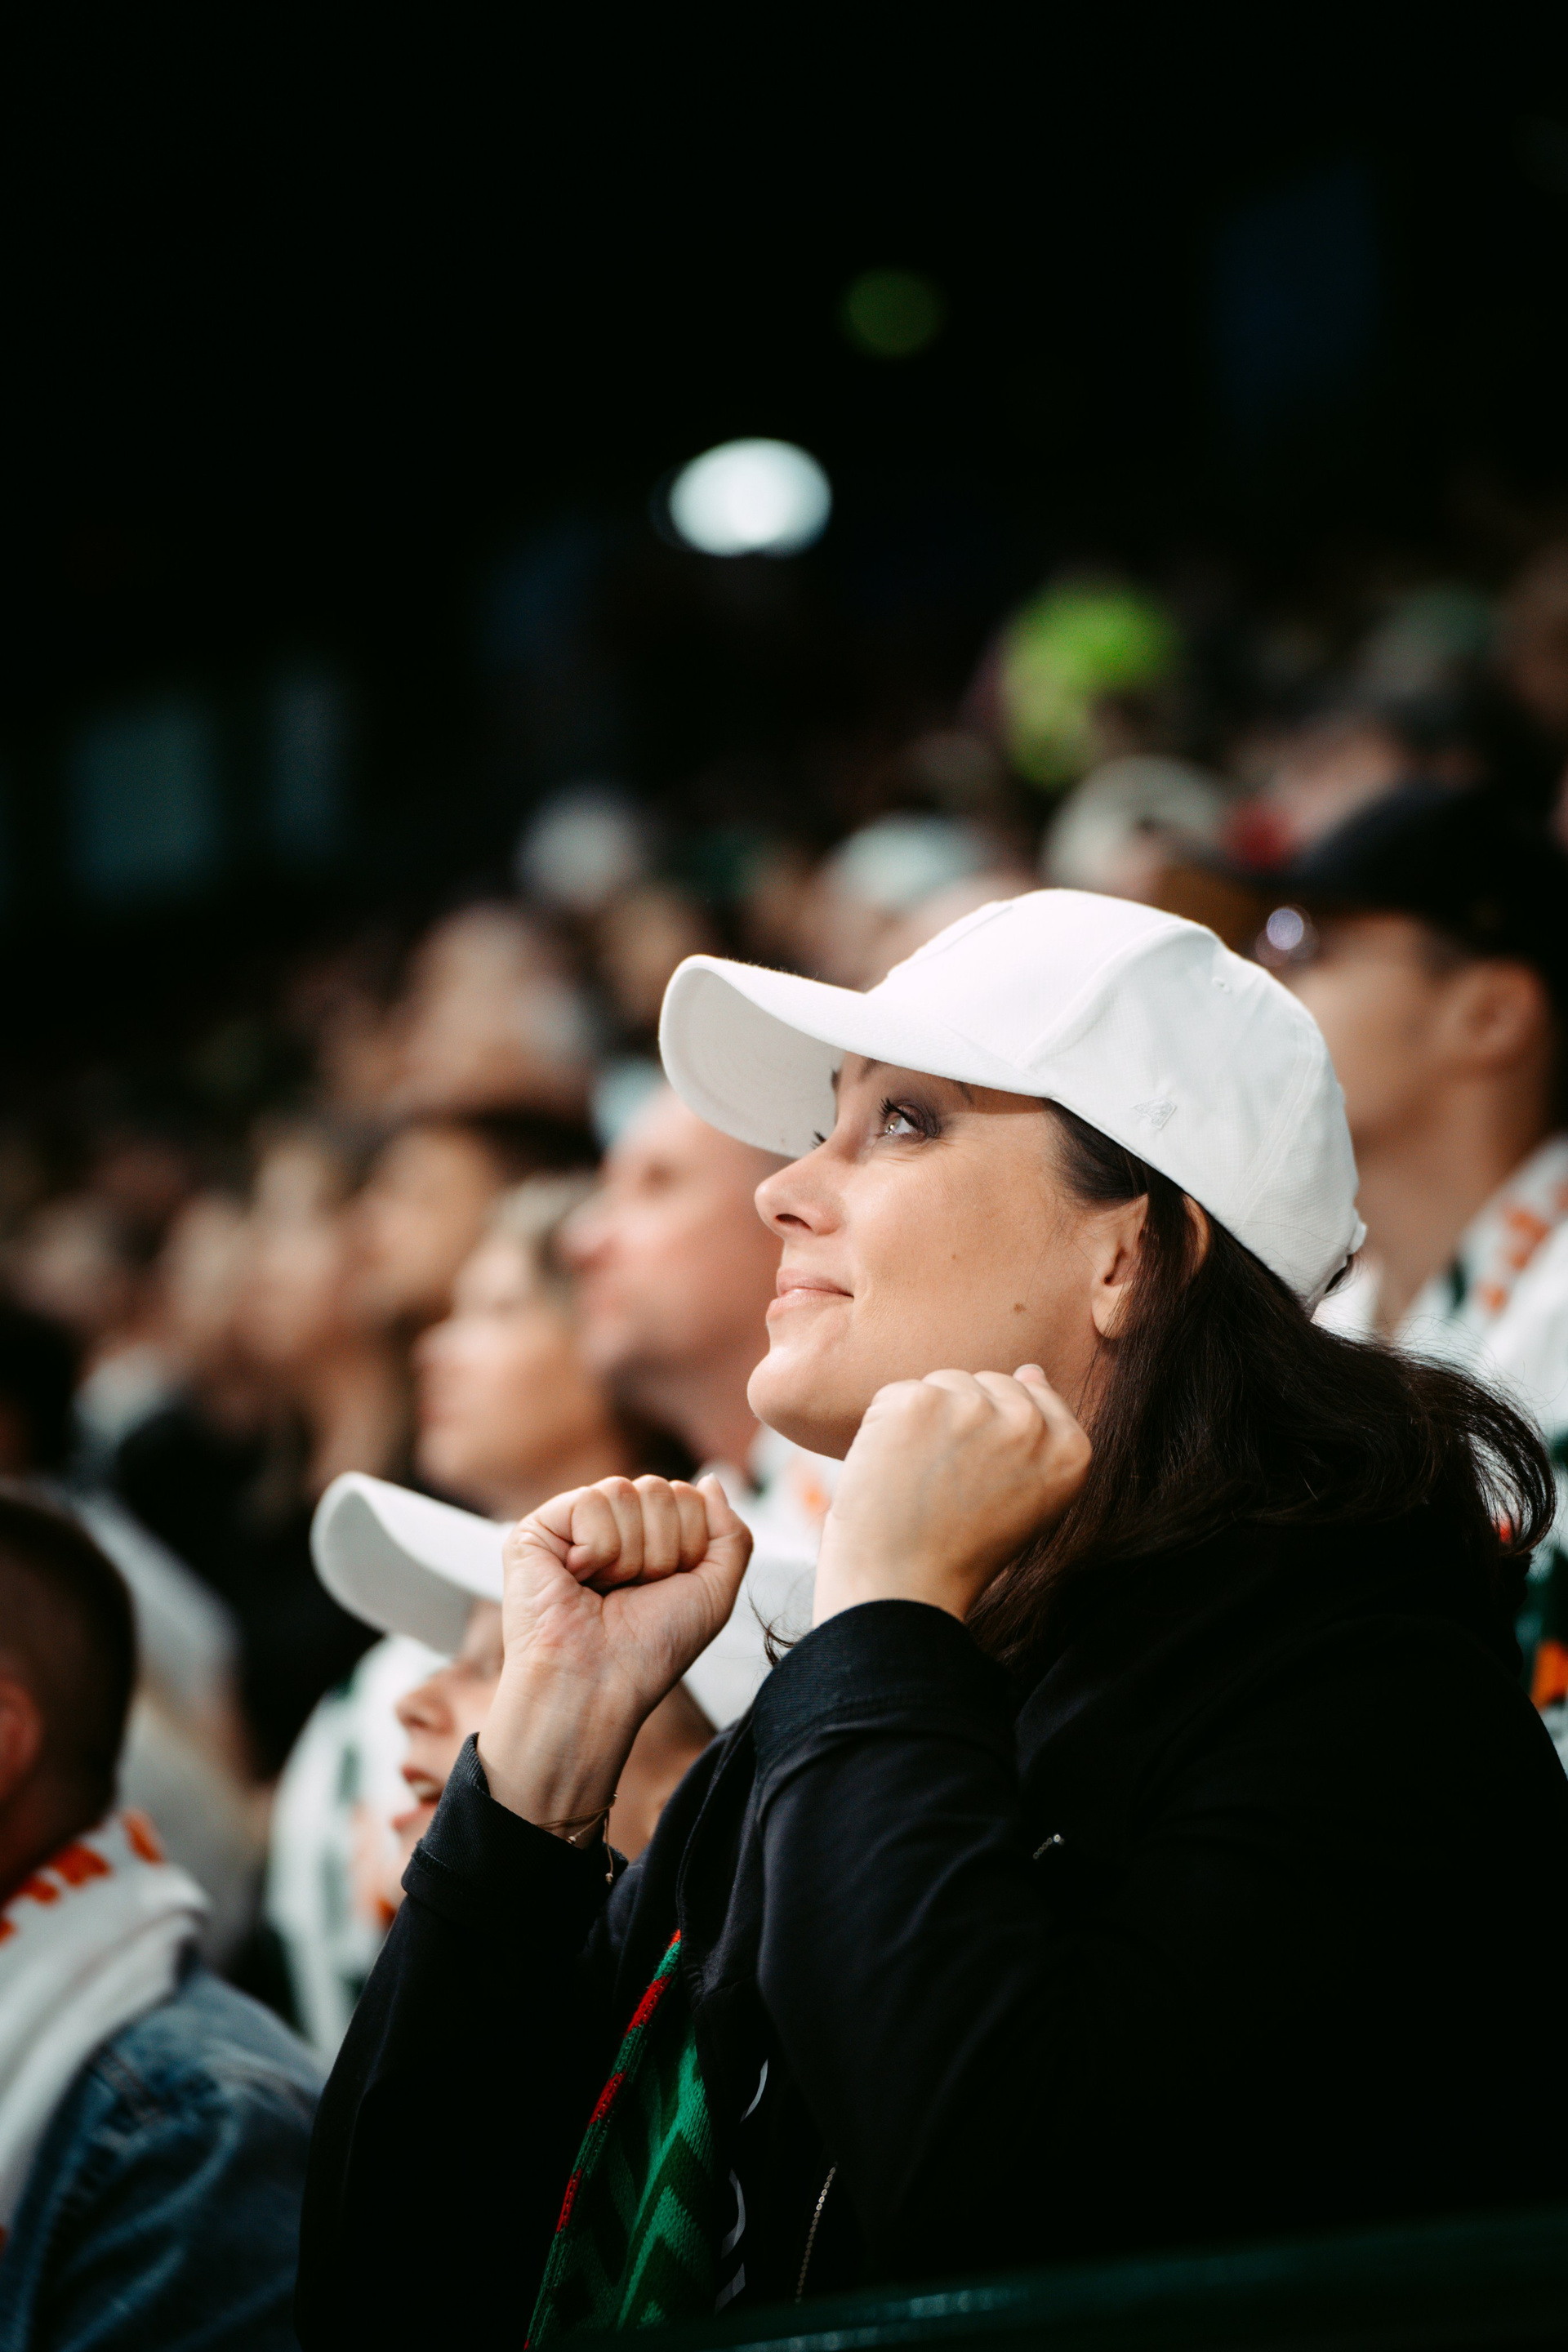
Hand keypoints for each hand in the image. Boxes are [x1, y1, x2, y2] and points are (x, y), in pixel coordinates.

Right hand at [478, 1474, 750, 1826]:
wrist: (597, 1686)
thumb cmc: (650, 1650)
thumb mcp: (714, 1592)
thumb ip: (730, 1534)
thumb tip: (710, 1480)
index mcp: (649, 1538)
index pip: (689, 1498)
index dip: (690, 1545)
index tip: (666, 1588)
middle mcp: (611, 1526)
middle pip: (662, 1490)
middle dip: (662, 1550)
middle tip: (633, 1592)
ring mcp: (573, 1524)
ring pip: (627, 1491)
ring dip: (630, 1555)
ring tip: (604, 1589)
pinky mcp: (538, 1527)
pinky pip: (593, 1500)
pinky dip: (597, 1548)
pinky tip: (577, 1578)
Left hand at [813, 1365, 1089, 1627]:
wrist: (903, 1588)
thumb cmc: (959, 1553)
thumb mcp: (1026, 1499)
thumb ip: (1040, 1436)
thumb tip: (1032, 1371)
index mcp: (1071, 1453)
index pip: (1035, 1395)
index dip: (995, 1434)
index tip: (978, 1477)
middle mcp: (1030, 1425)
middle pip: (986, 1384)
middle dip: (959, 1423)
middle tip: (945, 1486)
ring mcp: (976, 1408)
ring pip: (942, 1384)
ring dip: (923, 1422)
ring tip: (919, 1480)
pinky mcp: (920, 1402)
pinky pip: (897, 1393)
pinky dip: (884, 1427)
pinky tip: (890, 1470)